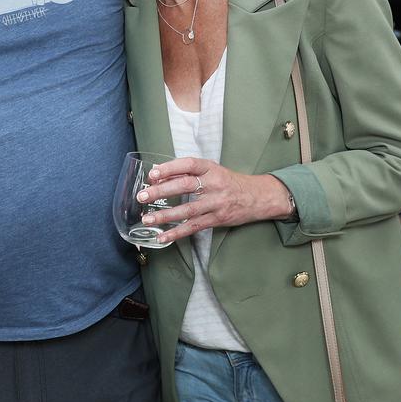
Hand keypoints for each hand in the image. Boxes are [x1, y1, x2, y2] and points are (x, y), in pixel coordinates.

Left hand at [135, 156, 291, 245]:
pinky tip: (163, 236)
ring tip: (147, 219)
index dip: (170, 168)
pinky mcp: (218, 219)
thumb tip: (159, 174)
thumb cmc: (229, 182)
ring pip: (188, 210)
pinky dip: (177, 233)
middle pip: (185, 186)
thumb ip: (189, 172)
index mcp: (211, 168)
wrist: (259, 196)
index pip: (188, 165)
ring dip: (165, 215)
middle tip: (142, 196)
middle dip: (161, 191)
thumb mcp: (213, 170)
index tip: (153, 173)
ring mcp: (216, 203)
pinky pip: (194, 227)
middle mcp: (214, 184)